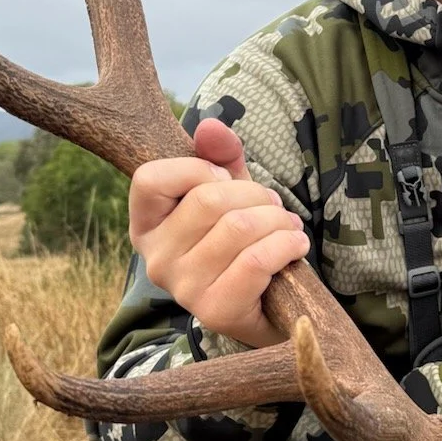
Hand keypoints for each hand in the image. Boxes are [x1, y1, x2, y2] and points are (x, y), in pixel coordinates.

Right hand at [128, 118, 309, 348]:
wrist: (267, 307)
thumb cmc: (243, 243)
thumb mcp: (230, 192)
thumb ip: (220, 156)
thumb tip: (211, 128)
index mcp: (146, 225)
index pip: (150, 179)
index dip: (196, 169)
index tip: (224, 180)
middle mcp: (155, 260)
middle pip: (207, 200)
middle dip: (256, 195)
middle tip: (274, 206)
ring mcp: (183, 289)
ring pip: (238, 228)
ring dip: (278, 220)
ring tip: (289, 227)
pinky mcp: (216, 311)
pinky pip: (256, 261)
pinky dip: (286, 245)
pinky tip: (295, 245)